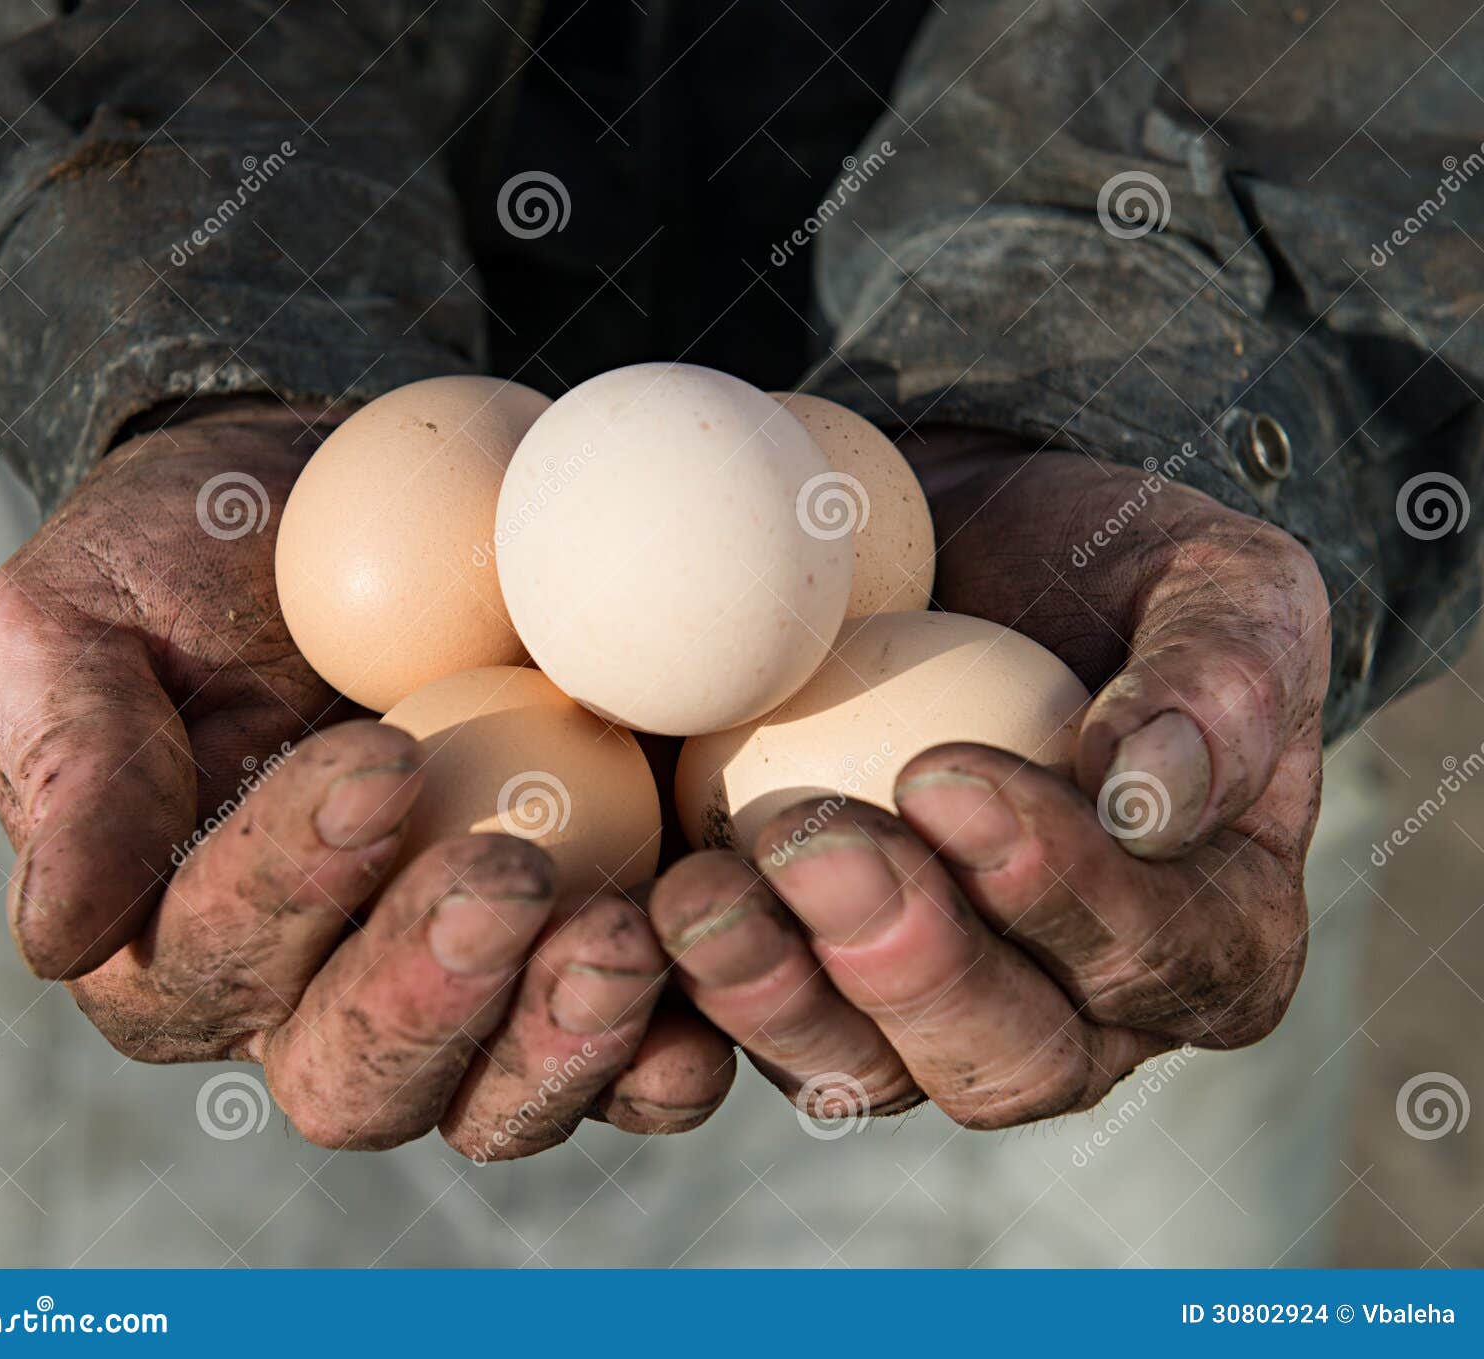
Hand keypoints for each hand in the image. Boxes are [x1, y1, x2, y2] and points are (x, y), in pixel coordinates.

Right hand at [0, 402, 732, 1152]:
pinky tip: (726, 979)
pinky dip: (687, 1028)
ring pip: (504, 1094)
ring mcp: (472, 993)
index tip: (377, 755)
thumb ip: (71, 761)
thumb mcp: (82, 618)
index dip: (291, 880)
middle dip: (432, 991)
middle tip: (505, 874)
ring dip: (567, 1040)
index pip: (221, 956)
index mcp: (190, 944)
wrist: (359, 509)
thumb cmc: (194, 559)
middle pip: (362, 1075)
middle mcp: (324, 1000)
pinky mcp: (585, 949)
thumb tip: (62, 934)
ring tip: (626, 939)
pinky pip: (640, 1042)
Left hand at [650, 439, 1328, 1128]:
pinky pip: (745, 1037)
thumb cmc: (1112, 575)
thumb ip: (1225, 678)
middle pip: (1002, 1059)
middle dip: (906, 964)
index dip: (1054, 887)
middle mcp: (1071, 1016)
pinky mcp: (802, 992)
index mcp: (1202, 942)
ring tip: (696, 895)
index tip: (943, 773)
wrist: (962, 563)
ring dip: (773, 995)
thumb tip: (1151, 792)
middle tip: (814, 845)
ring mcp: (922, 1021)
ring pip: (860, 1072)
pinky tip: (630, 929)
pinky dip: (682, 1003)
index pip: (1150, 955)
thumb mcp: (1219, 585)